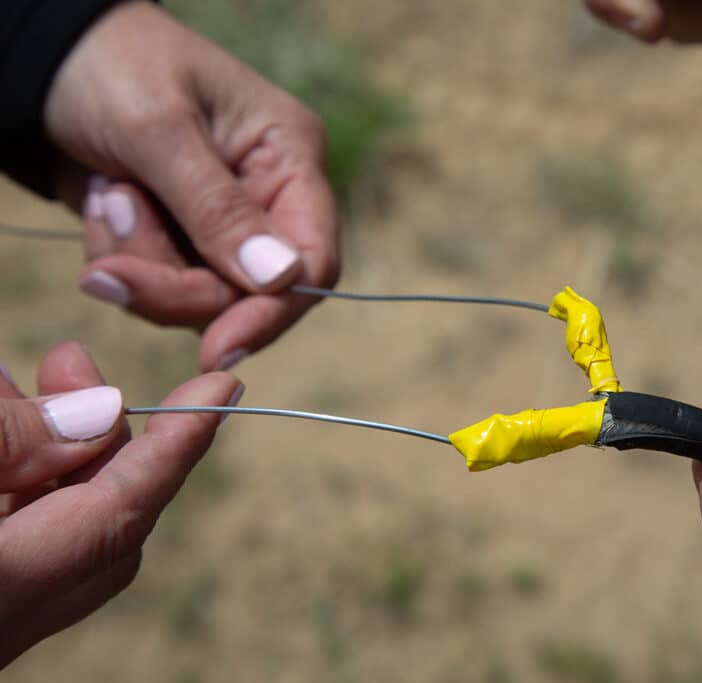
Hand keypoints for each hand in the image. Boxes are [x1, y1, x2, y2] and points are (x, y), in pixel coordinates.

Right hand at [0, 343, 240, 666]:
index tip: (225, 388)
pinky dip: (18, 481)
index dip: (178, 446)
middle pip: (98, 517)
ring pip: (55, 524)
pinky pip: (20, 537)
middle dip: (94, 430)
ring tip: (10, 381)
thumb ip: (10, 441)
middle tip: (65, 358)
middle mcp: (9, 618)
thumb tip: (99, 413)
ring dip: (46, 449)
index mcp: (9, 588)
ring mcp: (0, 616)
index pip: (122, 511)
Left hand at [44, 1, 339, 370]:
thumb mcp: (159, 128)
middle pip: (247, 292)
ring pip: (196, 295)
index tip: (217, 349)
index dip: (273, 311)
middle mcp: (268, 197)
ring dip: (139, 260)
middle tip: (108, 272)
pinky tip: (103, 199)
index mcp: (289, 157)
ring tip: (107, 195)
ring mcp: (223, 221)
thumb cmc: (112, 63)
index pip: (313, 259)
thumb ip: (218, 208)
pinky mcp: (179, 237)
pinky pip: (156, 282)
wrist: (44, 57)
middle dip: (174, 286)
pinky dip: (119, 255)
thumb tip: (280, 280)